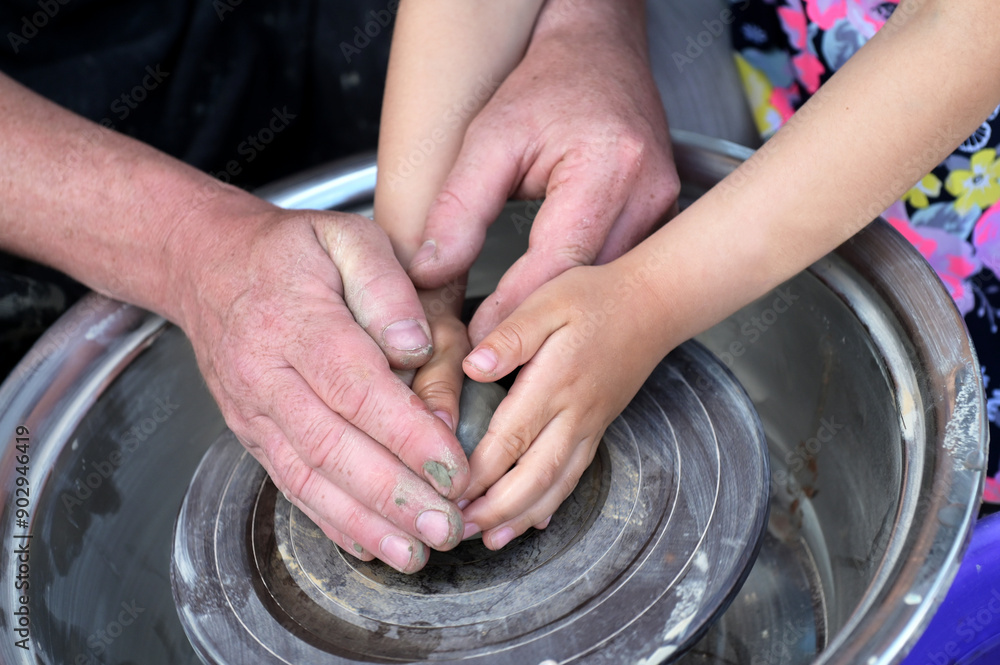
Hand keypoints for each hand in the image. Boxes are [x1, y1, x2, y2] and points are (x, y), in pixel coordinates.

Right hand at [174, 205, 469, 572]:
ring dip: (363, 522)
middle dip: (392, 495)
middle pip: (331, 445)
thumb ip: (386, 286)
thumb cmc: (291, 251)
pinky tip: (368, 545)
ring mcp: (254, 411)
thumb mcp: (346, 236)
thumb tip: (415, 347)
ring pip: (308, 477)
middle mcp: (267, 374)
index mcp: (295, 320)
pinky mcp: (252, 433)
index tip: (453, 468)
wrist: (207, 266)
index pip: (355, 387)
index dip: (406, 433)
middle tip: (445, 527)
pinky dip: (330, 520)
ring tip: (413, 552)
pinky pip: (289, 483)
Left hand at [406, 0, 678, 344]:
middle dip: (536, 322)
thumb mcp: (490, 138)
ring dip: (562, 311)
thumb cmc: (548, 83)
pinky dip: (584, 288)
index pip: (557, 262)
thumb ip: (459, 208)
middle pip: (587, 282)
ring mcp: (662, 204)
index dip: (514, 308)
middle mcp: (646, 191)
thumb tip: (433, 271)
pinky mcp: (661, 210)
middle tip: (493, 356)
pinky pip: (619, 265)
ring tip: (515, 339)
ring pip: (607, 282)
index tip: (479, 341)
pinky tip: (553, 305)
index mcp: (606, 167)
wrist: (598, 49)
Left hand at [458, 260, 675, 548]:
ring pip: (555, 485)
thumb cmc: (594, 297)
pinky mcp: (597, 428)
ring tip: (488, 540)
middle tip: (458, 529)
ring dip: (521, 517)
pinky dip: (551, 503)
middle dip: (495, 510)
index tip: (448, 492)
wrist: (654, 304)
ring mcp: (589, 426)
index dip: (478, 472)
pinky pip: (574, 475)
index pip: (510, 438)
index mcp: (555, 383)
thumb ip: (511, 333)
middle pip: (533, 476)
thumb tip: (475, 366)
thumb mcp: (548, 299)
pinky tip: (534, 521)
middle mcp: (574, 414)